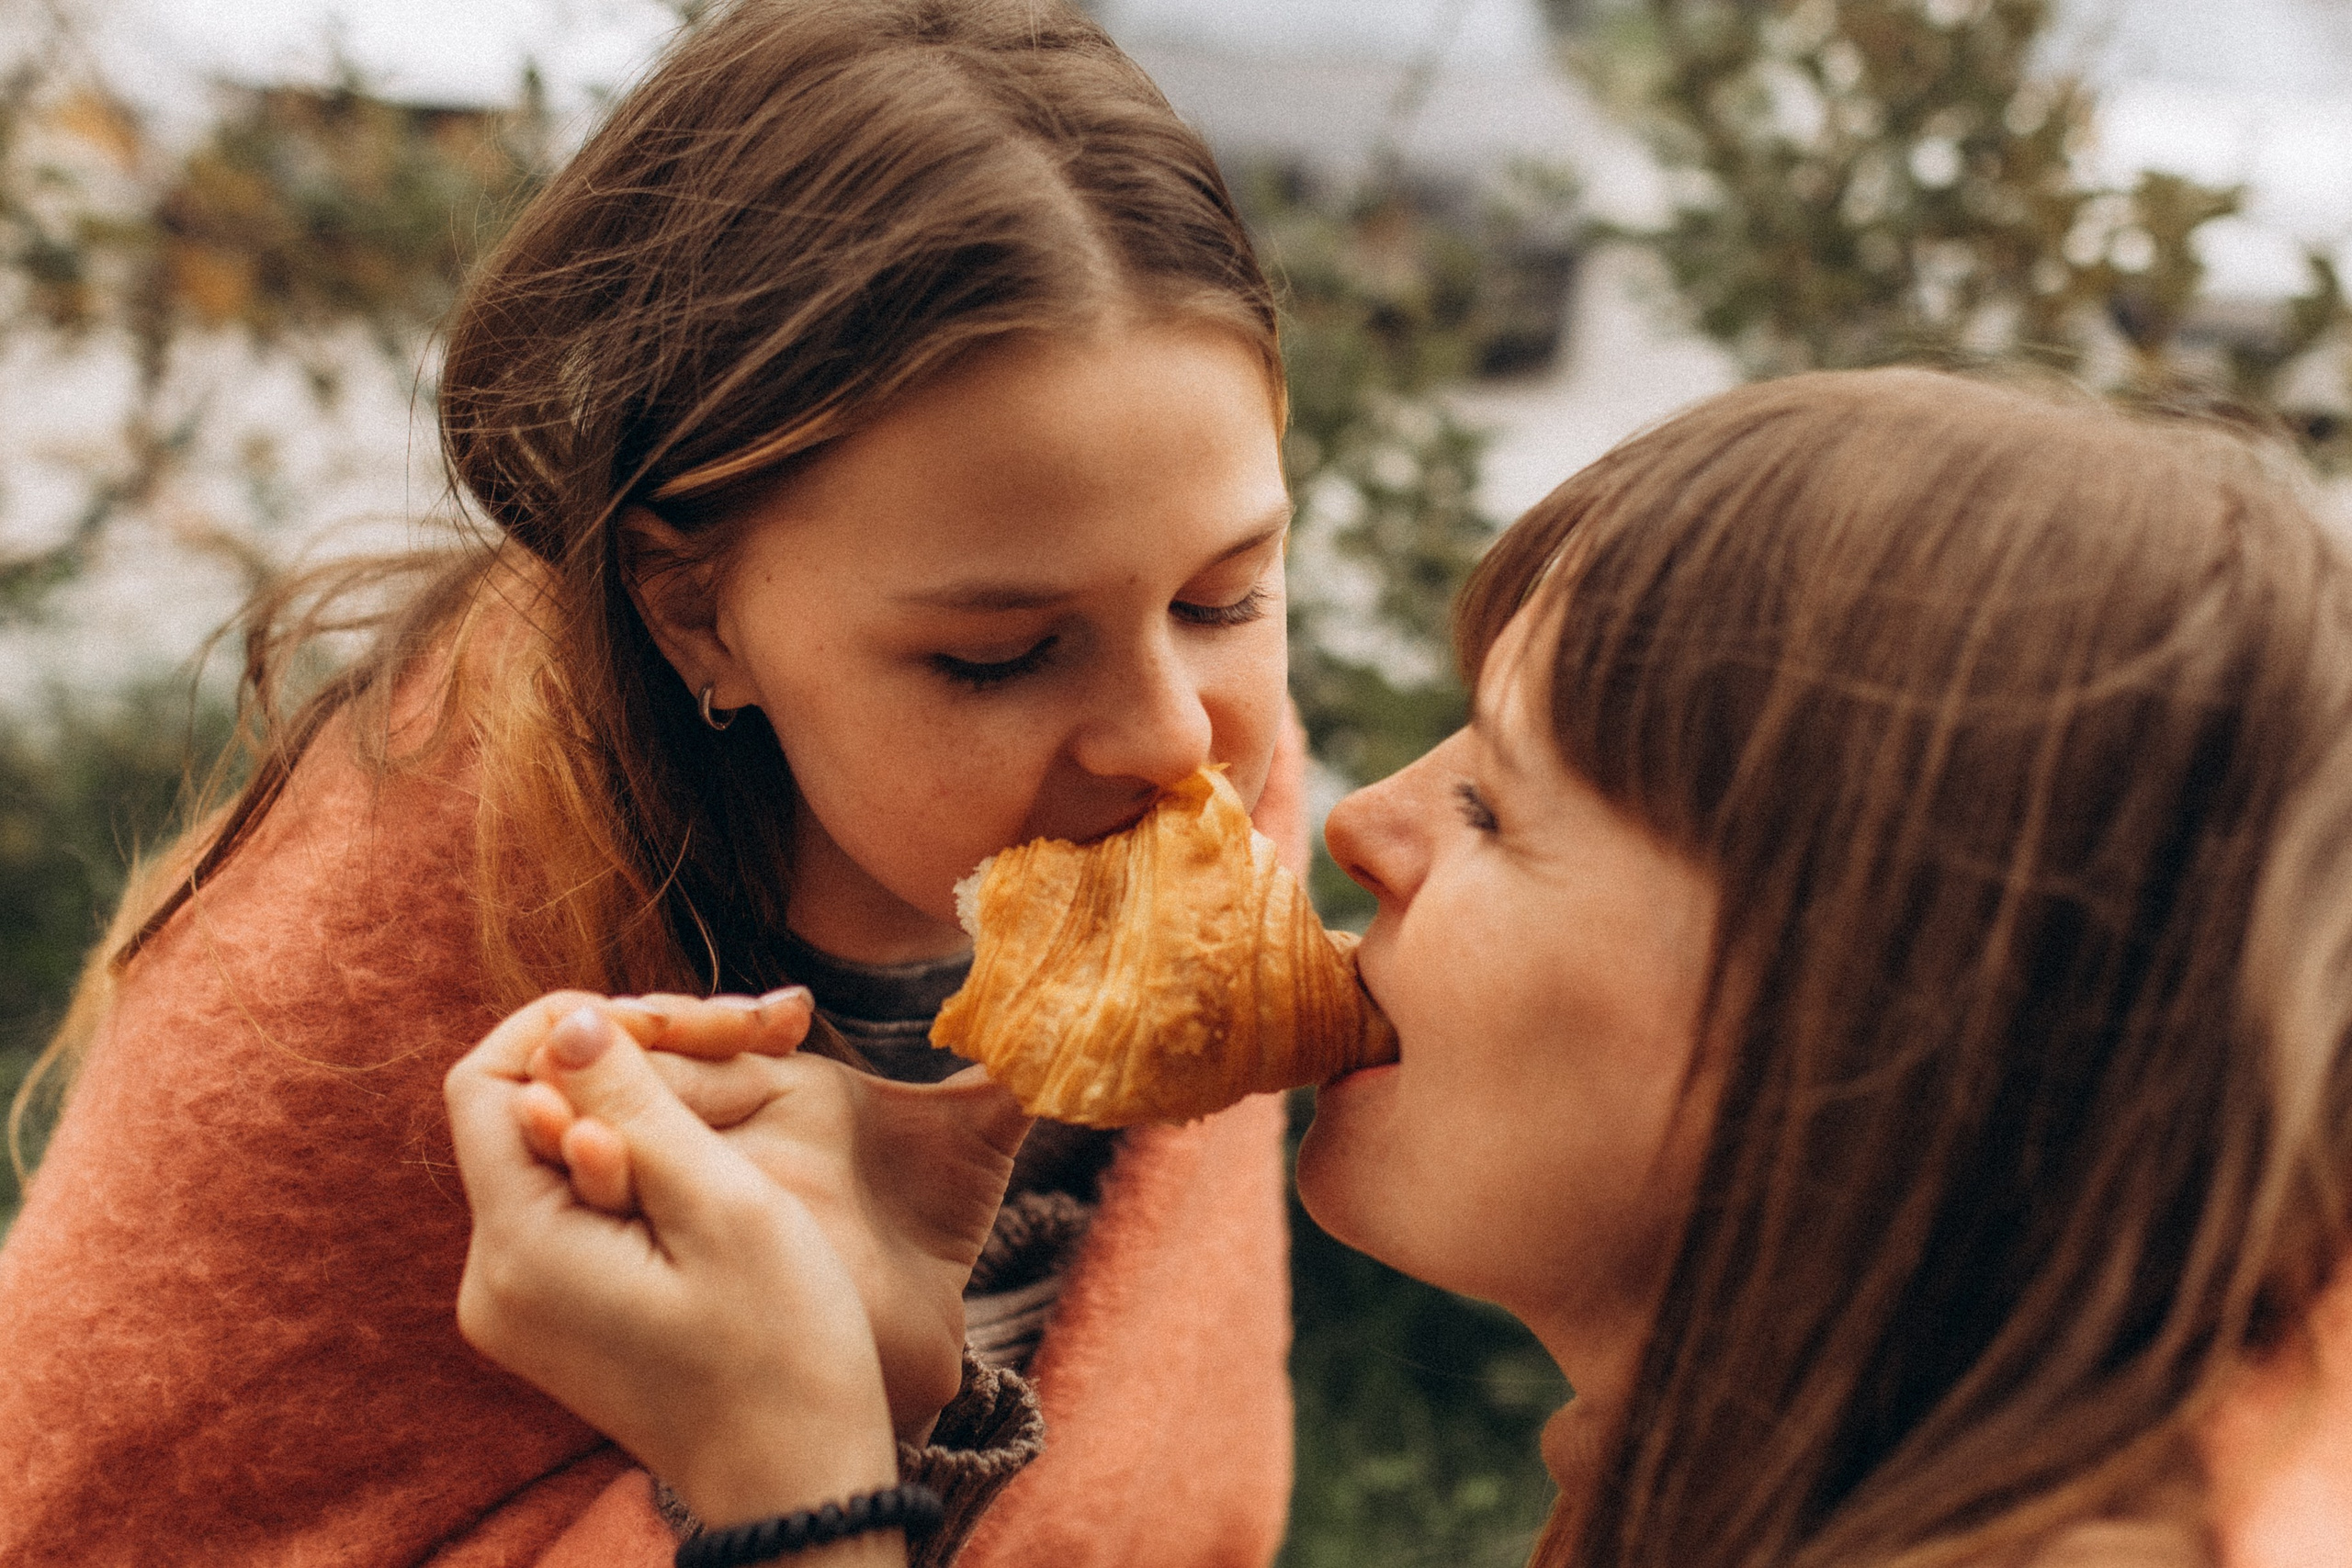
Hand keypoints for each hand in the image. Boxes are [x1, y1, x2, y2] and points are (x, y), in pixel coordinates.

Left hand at [518, 1006, 1031, 1441]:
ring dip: (636, 1107)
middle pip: (519, 1109)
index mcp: (519, 1249)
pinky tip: (710, 1167)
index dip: (566, 1028)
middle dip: (617, 1061)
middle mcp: (492, 1278)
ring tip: (741, 1090)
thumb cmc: (784, 1350)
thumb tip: (569, 1023)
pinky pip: (573, 1201)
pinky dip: (636, 1161)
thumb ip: (635, 1106)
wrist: (797, 1485)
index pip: (485, 1081)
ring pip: (552, 1148)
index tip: (669, 1026)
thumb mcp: (722, 1206)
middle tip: (733, 1040)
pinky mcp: (555, 1316)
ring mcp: (520, 1303)